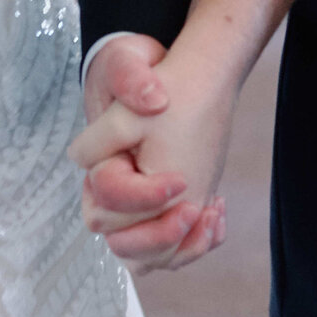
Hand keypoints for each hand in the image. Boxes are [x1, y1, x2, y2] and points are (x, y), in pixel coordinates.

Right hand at [71, 34, 232, 272]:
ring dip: (180, 247)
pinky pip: (171, 252)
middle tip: (192, 208)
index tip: (179, 177)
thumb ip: (129, 76)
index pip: (106, 199)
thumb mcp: (128, 59)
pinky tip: (217, 211)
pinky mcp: (163, 214)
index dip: (142, 196)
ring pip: (147, 258)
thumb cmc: (142, 71)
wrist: (173, 79)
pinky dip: (196, 243)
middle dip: (159, 234)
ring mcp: (137, 210)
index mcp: (98, 161)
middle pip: (121, 242)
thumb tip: (152, 100)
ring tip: (210, 215)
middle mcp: (110, 194)